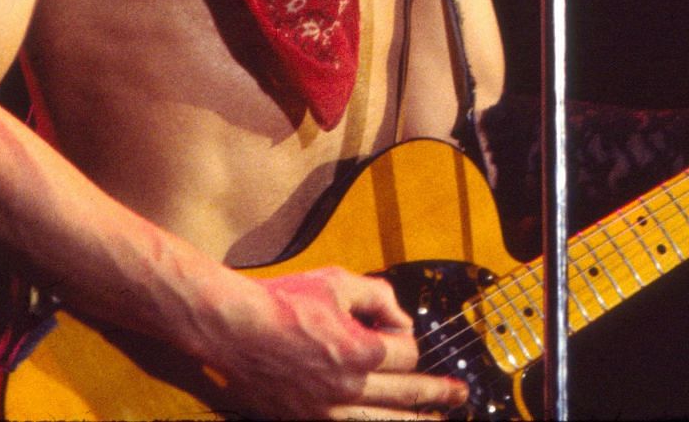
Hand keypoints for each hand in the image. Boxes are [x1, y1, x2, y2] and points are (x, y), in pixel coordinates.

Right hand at [192, 266, 467, 418]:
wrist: (230, 329)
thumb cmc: (281, 301)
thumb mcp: (336, 282)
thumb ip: (376, 294)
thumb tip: (397, 313)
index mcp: (361, 351)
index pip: (407, 349)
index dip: (406, 330)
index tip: (395, 323)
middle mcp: (348, 387)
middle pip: (407, 393)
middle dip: (438, 392)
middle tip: (459, 393)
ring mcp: (325, 410)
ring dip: (415, 421)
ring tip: (437, 421)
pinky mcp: (304, 421)